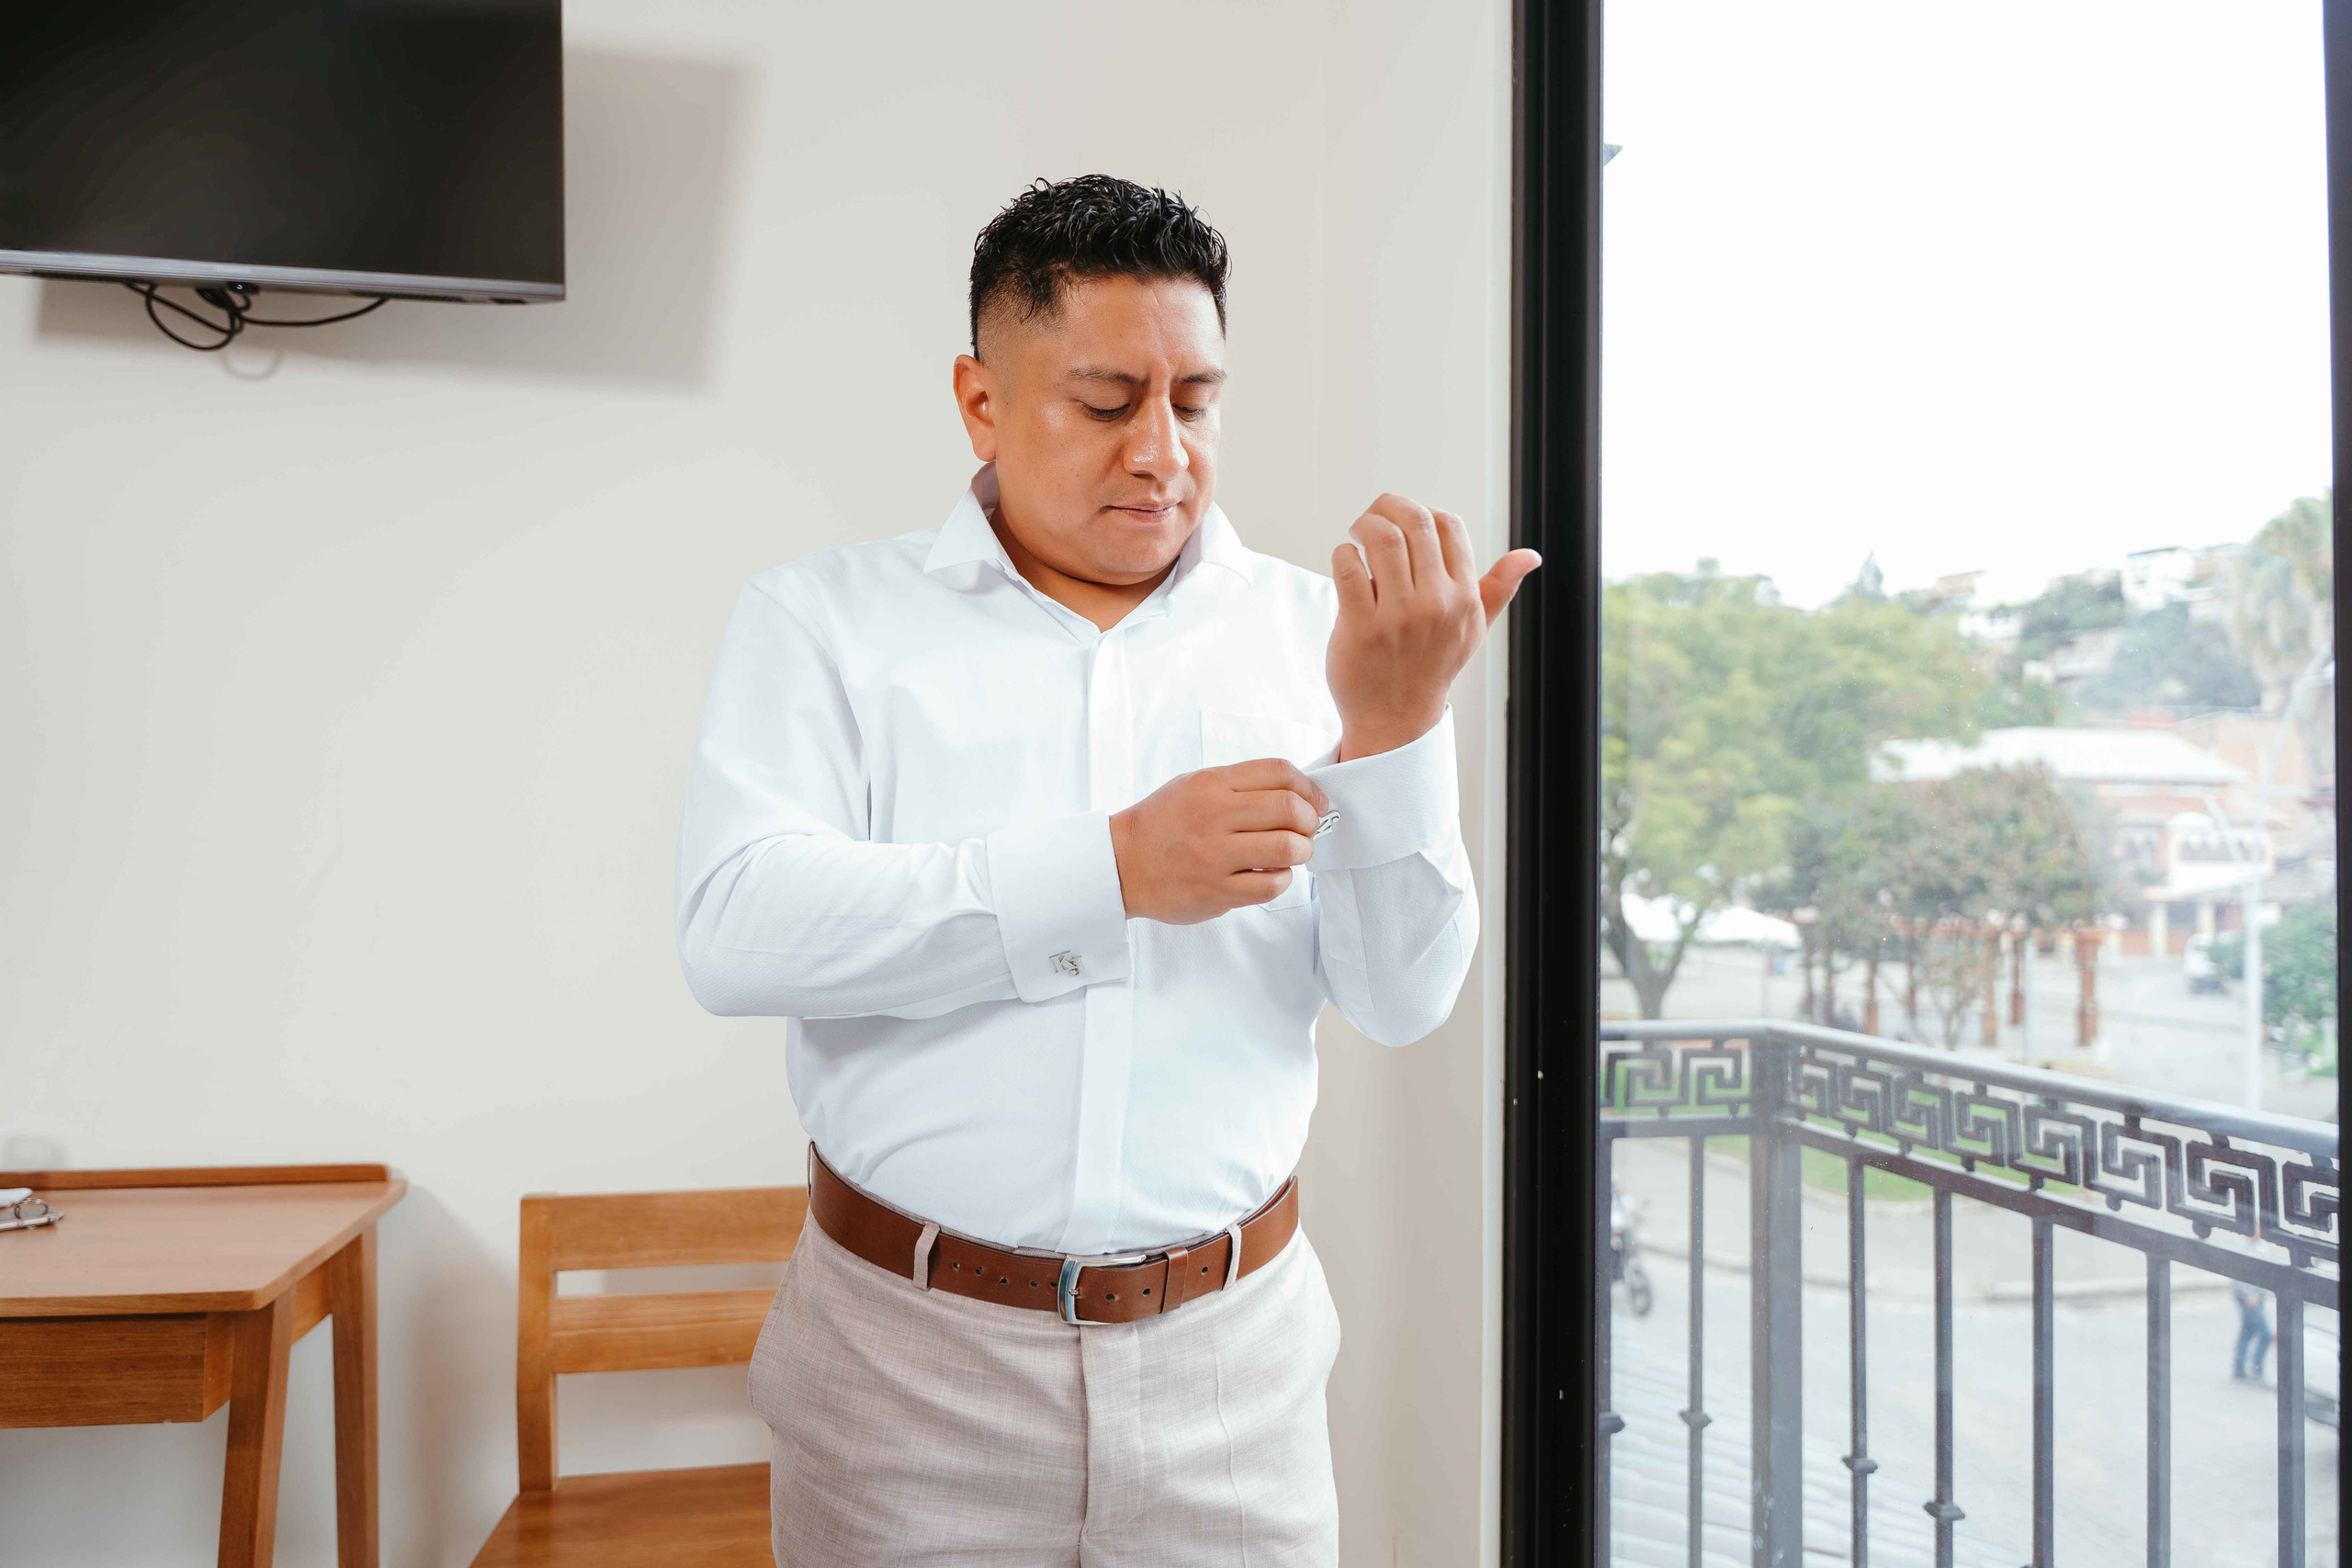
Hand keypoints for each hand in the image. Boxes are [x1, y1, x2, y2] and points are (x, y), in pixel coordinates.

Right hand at [1109, 760, 1329, 923]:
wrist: (1121, 863)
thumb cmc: (1162, 823)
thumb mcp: (1194, 785)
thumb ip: (1239, 785)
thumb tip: (1294, 792)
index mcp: (1211, 784)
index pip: (1279, 772)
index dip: (1308, 787)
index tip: (1314, 802)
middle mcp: (1214, 815)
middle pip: (1289, 808)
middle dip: (1310, 821)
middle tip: (1306, 831)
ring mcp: (1214, 855)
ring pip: (1287, 848)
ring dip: (1302, 852)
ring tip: (1293, 854)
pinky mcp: (1215, 891)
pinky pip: (1270, 885)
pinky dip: (1282, 880)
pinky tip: (1271, 875)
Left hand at [1327, 494, 1540, 758]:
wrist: (1395, 720)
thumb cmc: (1430, 669)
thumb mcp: (1472, 629)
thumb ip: (1497, 588)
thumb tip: (1531, 556)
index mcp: (1463, 597)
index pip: (1449, 525)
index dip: (1422, 512)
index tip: (1403, 523)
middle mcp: (1436, 604)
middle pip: (1414, 522)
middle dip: (1386, 507)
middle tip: (1371, 518)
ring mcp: (1398, 616)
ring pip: (1381, 538)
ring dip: (1362, 525)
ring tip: (1356, 535)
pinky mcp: (1361, 627)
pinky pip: (1349, 567)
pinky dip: (1343, 554)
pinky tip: (1346, 561)